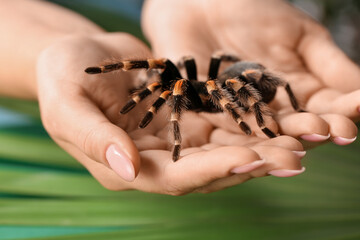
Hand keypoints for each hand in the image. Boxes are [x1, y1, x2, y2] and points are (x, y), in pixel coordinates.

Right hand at [36, 33, 305, 194]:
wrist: (78, 55)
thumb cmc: (61, 78)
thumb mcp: (66, 104)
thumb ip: (93, 137)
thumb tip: (127, 168)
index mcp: (126, 167)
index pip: (175, 178)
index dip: (213, 170)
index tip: (250, 158)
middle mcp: (154, 161)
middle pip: (207, 169)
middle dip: (250, 164)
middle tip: (293, 157)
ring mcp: (172, 141)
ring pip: (221, 150)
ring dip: (259, 147)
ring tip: (298, 142)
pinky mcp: (184, 119)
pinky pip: (220, 125)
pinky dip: (247, 124)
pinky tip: (275, 119)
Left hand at [142, 0, 358, 146]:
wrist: (206, 5)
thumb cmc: (255, 14)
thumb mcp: (300, 36)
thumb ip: (329, 64)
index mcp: (297, 94)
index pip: (324, 109)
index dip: (340, 114)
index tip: (354, 117)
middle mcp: (270, 110)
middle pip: (293, 128)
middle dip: (310, 130)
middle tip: (327, 132)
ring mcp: (239, 114)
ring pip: (260, 134)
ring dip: (278, 142)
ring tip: (295, 147)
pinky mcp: (208, 113)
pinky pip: (222, 125)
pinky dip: (237, 134)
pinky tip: (251, 142)